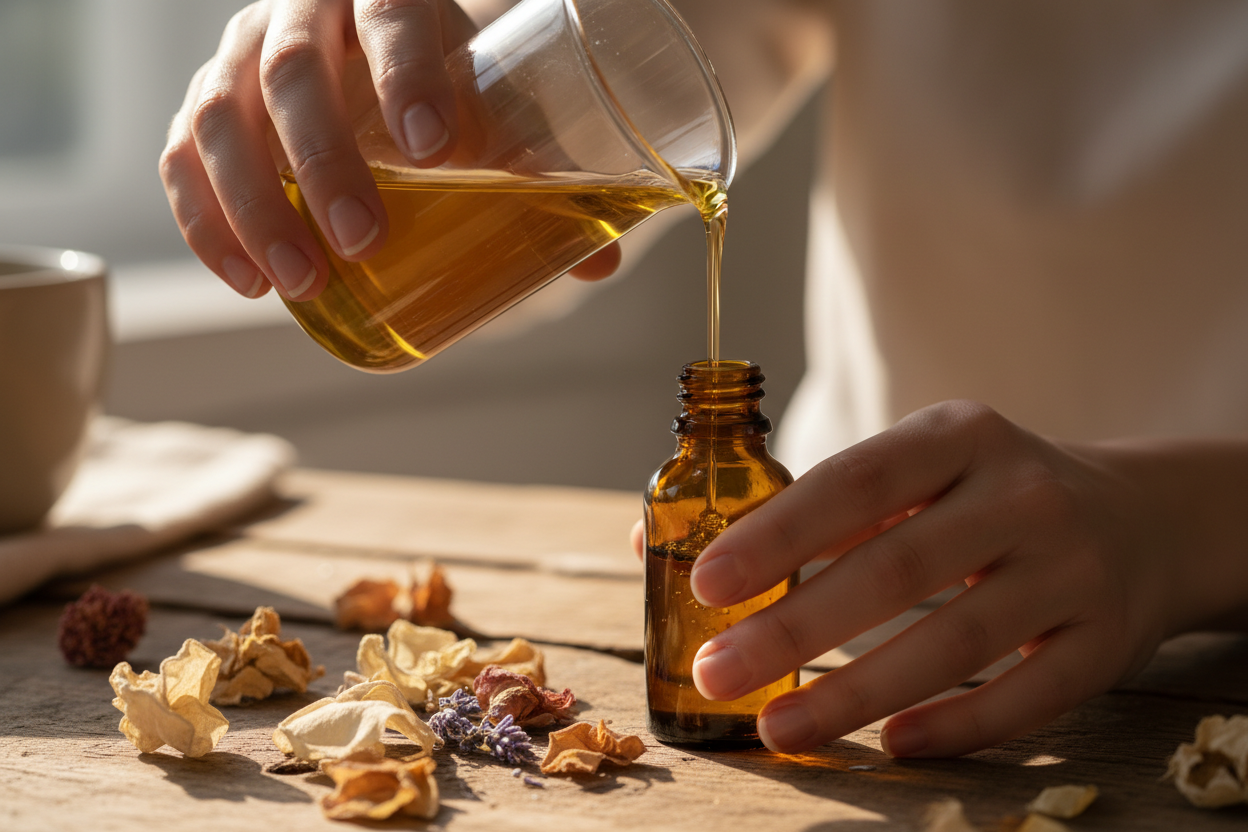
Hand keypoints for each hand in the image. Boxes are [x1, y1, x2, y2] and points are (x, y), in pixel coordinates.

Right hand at [160, 0, 621, 301]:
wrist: (377, 51)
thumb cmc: (443, 79)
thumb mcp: (488, 100)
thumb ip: (537, 167)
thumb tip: (596, 265)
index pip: (390, 12)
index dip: (407, 74)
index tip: (436, 151)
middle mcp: (303, 10)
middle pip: (292, 72)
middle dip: (325, 162)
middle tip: (365, 242)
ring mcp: (242, 53)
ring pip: (221, 117)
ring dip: (256, 207)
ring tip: (302, 282)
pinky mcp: (209, 105)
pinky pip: (182, 157)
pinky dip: (206, 222)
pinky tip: (247, 280)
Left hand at [683, 400, 1247, 756]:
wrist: (1142, 518)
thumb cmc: (986, 495)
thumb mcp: (914, 468)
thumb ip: (802, 505)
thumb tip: (651, 538)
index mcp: (957, 436)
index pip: (856, 480)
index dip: (780, 532)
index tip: (707, 581)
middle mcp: (1021, 494)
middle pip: (898, 567)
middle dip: (797, 627)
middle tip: (717, 671)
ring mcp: (1073, 569)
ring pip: (958, 639)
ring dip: (859, 692)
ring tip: (779, 727)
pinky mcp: (1107, 640)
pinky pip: (1029, 696)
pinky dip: (958, 724)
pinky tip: (890, 744)